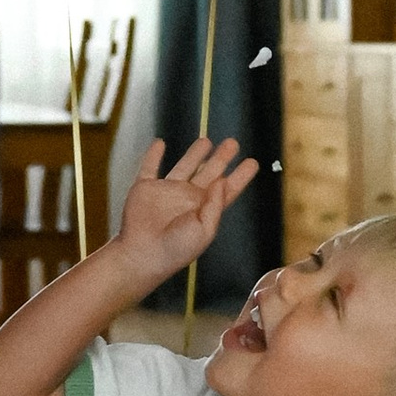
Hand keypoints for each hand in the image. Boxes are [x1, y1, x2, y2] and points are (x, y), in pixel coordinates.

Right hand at [116, 136, 259, 286]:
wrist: (143, 255)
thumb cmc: (176, 249)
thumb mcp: (205, 229)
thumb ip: (215, 204)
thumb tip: (221, 181)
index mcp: (205, 209)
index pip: (228, 189)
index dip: (240, 176)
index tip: (253, 162)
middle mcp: (188, 198)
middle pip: (210, 172)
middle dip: (222, 158)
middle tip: (233, 143)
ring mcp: (167, 192)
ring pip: (185, 165)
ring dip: (195, 153)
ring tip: (207, 140)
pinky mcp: (145, 189)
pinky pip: (149, 167)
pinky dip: (153, 154)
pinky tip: (159, 143)